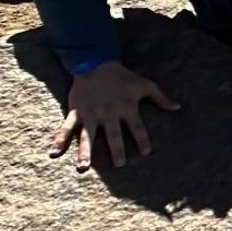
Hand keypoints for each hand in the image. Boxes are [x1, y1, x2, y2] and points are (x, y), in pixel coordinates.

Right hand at [50, 62, 179, 170]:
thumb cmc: (122, 76)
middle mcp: (108, 113)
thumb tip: (178, 107)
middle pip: (113, 135)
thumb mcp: (144, 84)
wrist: (95, 62)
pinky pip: (66, 128)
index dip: (142, 139)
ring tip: (83, 167)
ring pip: (88, 136)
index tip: (146, 152)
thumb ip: (161, 97)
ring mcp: (90, 114)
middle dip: (117, 150)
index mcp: (126, 108)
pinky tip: (53, 153)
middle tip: (120, 165)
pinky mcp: (75, 112)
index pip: (137, 127)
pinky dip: (59, 140)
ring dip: (85, 152)